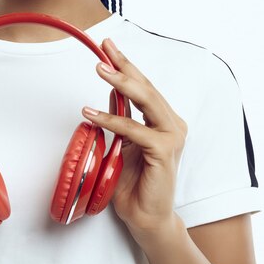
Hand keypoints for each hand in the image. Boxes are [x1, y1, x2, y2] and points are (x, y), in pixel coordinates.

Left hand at [81, 38, 187, 234]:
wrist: (145, 217)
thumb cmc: (133, 184)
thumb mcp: (122, 144)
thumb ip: (121, 120)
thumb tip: (111, 93)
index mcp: (163, 122)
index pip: (144, 88)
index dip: (127, 65)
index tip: (108, 46)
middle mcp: (172, 126)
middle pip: (147, 88)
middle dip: (125, 65)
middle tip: (105, 47)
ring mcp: (172, 138)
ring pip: (146, 101)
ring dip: (121, 83)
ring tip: (99, 68)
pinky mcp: (164, 152)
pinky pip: (134, 130)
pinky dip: (112, 120)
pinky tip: (91, 112)